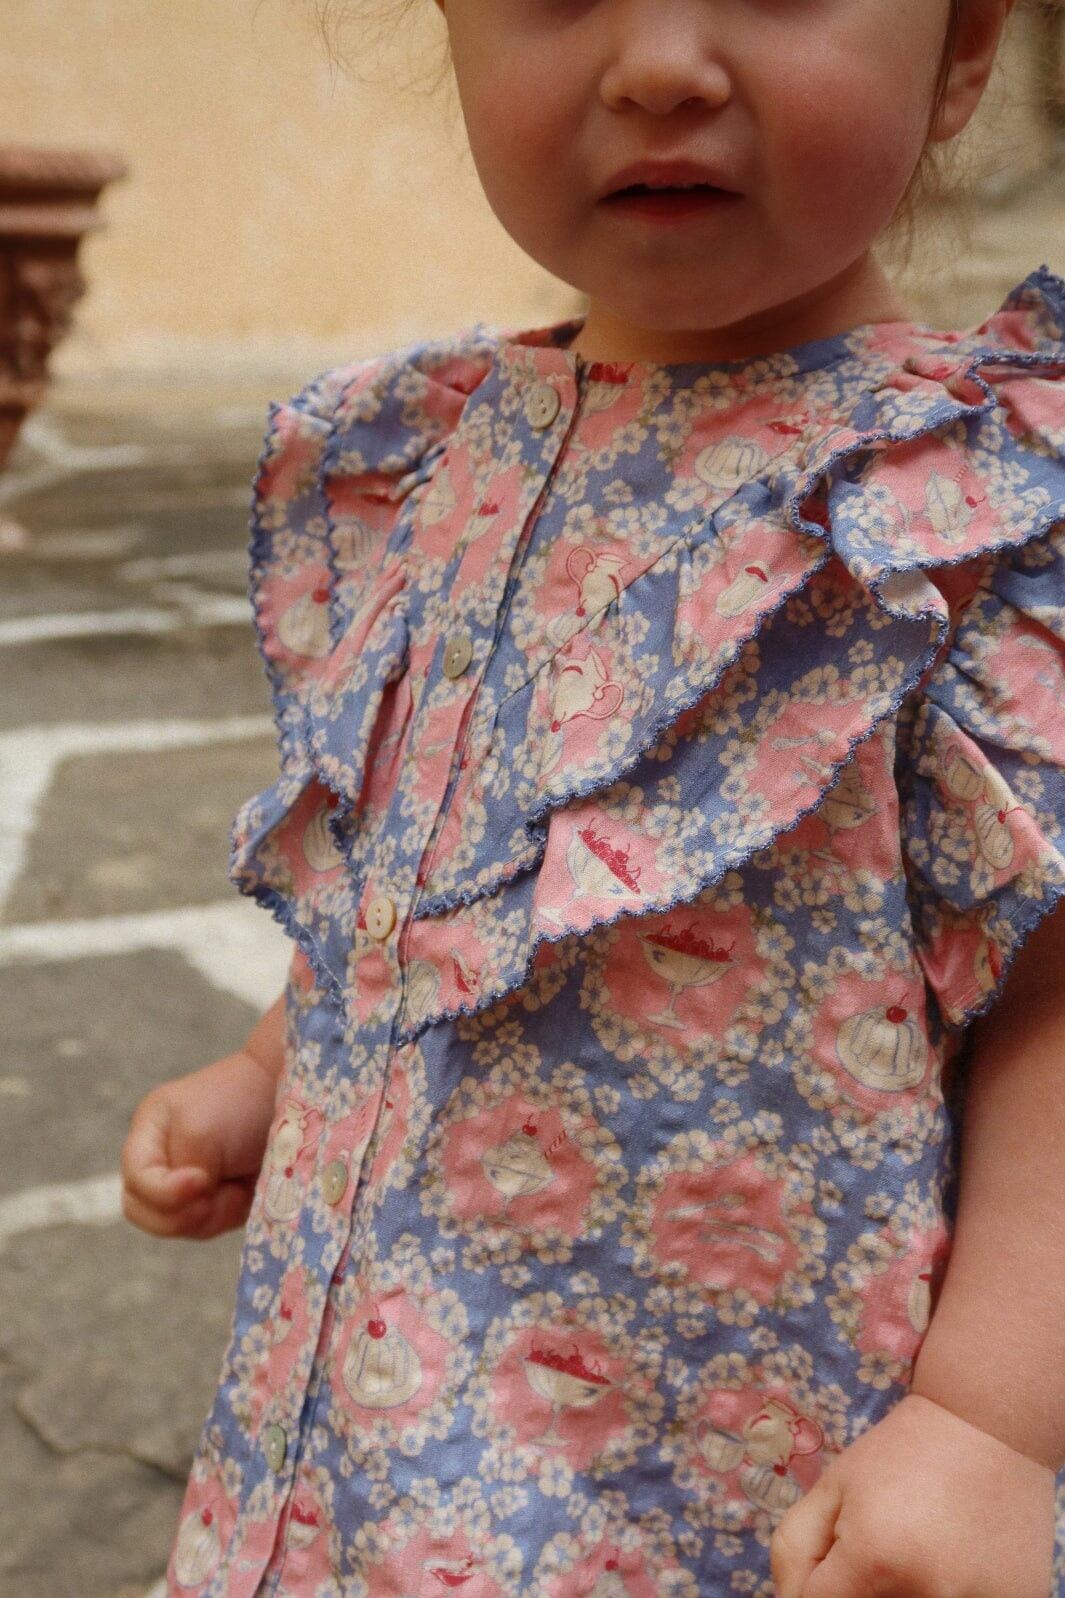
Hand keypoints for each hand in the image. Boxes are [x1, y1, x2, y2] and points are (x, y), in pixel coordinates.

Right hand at [121, 1046, 280, 1240]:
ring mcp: (191, 1183)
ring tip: (239, 1188)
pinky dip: (230, 1215)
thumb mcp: (198, 1131)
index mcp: (149, 1133)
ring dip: (213, 1215)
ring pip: (182, 1226)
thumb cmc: (243, 1104)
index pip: (135, 1182)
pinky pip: (212, 1227)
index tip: (203, 1180)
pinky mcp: (221, 1198)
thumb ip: (177, 1178)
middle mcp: (163, 1159)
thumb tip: (190, 1207)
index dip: (163, 1192)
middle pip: (146, 1214)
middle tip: (216, 1193)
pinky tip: (247, 1192)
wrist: (297, 1096)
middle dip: (183, 1213)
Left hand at [769, 1391, 1056, 1596]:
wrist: (989, 1428)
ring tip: (920, 1547)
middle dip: (861, 1585)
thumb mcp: (831, 1488)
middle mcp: (930, 1596)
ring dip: (903, 1588)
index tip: (836, 1556)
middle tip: (883, 1544)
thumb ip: (795, 1552)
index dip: (817, 1585)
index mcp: (876, 1560)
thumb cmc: (900, 1453)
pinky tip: (957, 1556)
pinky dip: (949, 1590)